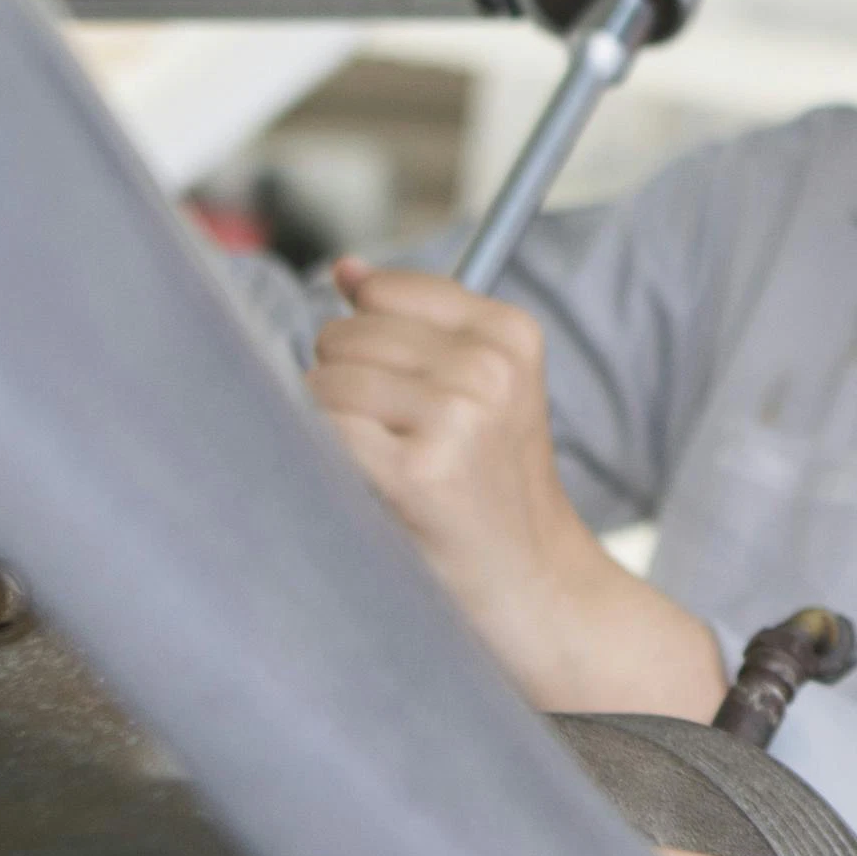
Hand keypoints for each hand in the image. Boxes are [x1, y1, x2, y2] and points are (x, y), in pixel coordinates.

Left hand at [306, 263, 726, 718]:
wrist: (534, 586)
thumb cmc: (489, 488)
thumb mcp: (478, 387)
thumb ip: (412, 323)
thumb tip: (345, 269)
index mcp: (510, 334)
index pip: (382, 291)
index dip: (369, 342)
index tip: (404, 393)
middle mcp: (489, 368)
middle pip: (345, 335)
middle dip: (346, 386)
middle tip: (397, 444)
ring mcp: (457, 418)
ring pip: (325, 383)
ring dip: (333, 430)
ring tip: (389, 470)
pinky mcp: (419, 473)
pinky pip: (322, 432)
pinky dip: (327, 461)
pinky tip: (374, 490)